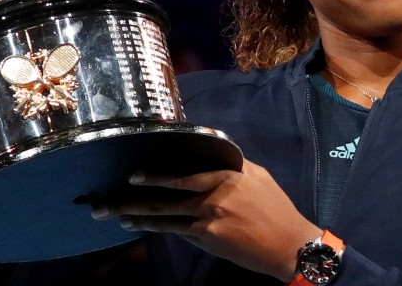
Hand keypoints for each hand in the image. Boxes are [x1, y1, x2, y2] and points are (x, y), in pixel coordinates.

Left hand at [90, 159, 320, 280]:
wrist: (289, 243)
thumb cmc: (275, 208)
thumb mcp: (258, 177)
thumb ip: (232, 167)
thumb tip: (212, 157)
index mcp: (227, 174)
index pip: (186, 172)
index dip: (159, 174)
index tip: (136, 174)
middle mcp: (215, 194)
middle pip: (169, 194)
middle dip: (138, 195)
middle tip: (112, 196)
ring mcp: (210, 218)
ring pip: (167, 216)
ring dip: (139, 215)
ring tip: (117, 214)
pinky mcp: (209, 238)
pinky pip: (179, 231)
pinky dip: (158, 229)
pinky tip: (141, 228)